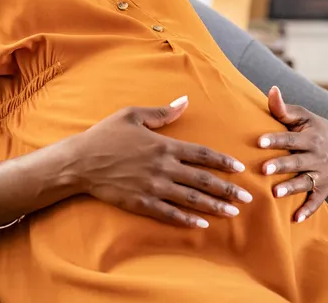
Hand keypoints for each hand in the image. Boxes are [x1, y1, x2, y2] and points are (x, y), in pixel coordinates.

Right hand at [71, 97, 252, 228]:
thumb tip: (185, 101)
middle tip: (247, 198)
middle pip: (203, 180)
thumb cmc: (105, 135)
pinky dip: (187, 220)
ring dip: (214, 206)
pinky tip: (201, 225)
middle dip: (227, 190)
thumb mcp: (132, 115)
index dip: (223, 162)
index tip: (239, 169)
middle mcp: (163, 168)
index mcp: (164, 145)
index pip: (202, 154)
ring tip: (232, 213)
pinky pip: (169, 214)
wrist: (80, 162)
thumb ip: (162, 112)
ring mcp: (153, 187)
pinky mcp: (141, 203)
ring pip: (191, 199)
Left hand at [258, 86, 327, 222]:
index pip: (291, 138)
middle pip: (298, 162)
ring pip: (306, 182)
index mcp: (312, 136)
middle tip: (264, 170)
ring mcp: (323, 174)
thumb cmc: (307, 126)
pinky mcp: (325, 188)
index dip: (276, 139)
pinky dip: (308, 210)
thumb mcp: (299, 115)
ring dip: (292, 188)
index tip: (259, 141)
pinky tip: (294, 218)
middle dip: (282, 166)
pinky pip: (317, 201)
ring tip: (275, 194)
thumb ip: (283, 108)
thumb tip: (272, 89)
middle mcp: (320, 156)